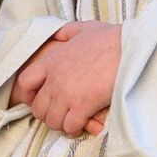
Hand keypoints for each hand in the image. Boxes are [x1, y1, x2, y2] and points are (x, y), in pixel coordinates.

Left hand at [22, 21, 120, 136]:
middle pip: (37, 108)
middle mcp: (55, 80)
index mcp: (52, 61)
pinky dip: (75, 128)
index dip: (31, 93)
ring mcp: (67, 94)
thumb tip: (59, 34)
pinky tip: (84, 123)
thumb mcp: (85, 29)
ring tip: (72, 120)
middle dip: (47, 113)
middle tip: (61, 113)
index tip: (43, 97)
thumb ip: (67, 32)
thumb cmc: (110, 39)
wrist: (130, 50)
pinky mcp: (82, 106)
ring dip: (62, 123)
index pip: (25, 82)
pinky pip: (70, 126)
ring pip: (52, 120)